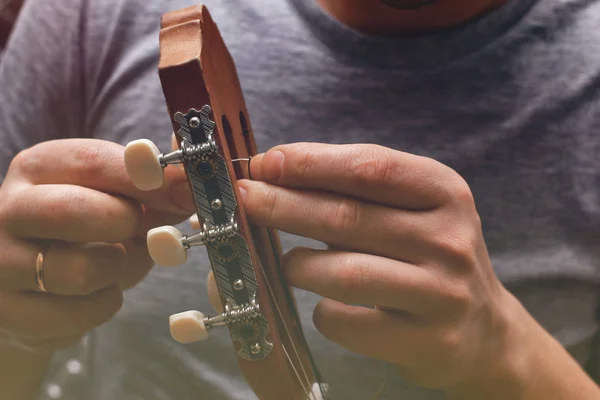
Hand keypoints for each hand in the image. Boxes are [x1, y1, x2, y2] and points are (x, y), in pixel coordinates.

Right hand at [0, 139, 194, 352]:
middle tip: (135, 227)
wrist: (36, 280)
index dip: (143, 176)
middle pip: (73, 212)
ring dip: (117, 269)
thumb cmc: (88, 229)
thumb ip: (158, 189)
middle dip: (124, 223)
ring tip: (114, 261)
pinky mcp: (7, 311)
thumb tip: (191, 184)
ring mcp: (1, 262)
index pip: (91, 161)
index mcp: (40, 168)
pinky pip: (78, 313)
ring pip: (77, 271)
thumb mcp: (120, 197)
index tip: (182, 190)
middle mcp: (8, 209)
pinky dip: (104, 304)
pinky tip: (97, 291)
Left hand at [237, 142, 527, 391]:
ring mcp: (442, 293)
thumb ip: (354, 192)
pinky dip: (323, 312)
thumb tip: (272, 173)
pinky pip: (348, 323)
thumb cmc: (428, 256)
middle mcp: (449, 239)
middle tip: (244, 198)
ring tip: (288, 262)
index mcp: (444, 192)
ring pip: (344, 273)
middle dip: (283, 205)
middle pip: (348, 217)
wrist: (482, 330)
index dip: (310, 163)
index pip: (370, 167)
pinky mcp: (428, 340)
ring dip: (298, 265)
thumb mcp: (411, 211)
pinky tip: (325, 306)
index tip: (265, 162)